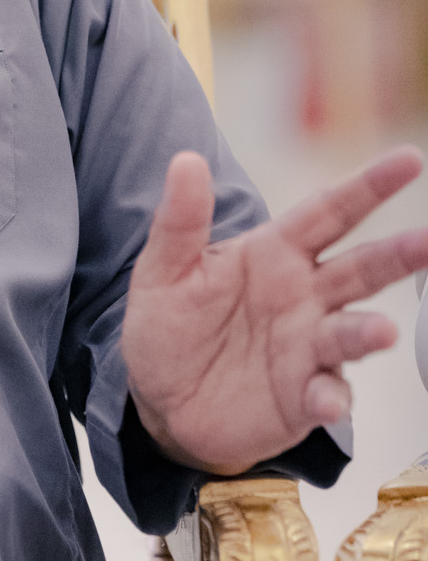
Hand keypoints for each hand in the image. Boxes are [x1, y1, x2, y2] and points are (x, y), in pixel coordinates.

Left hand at [123, 146, 427, 476]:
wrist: (160, 399)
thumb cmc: (169, 325)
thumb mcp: (163, 271)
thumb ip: (180, 221)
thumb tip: (185, 161)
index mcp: (276, 254)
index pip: (329, 211)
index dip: (369, 185)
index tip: (410, 159)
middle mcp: (305, 297)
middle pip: (361, 269)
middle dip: (398, 255)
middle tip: (427, 240)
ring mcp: (308, 348)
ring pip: (351, 332)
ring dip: (368, 332)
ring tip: (382, 332)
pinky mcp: (302, 398)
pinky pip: (326, 395)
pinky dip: (331, 398)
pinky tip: (327, 401)